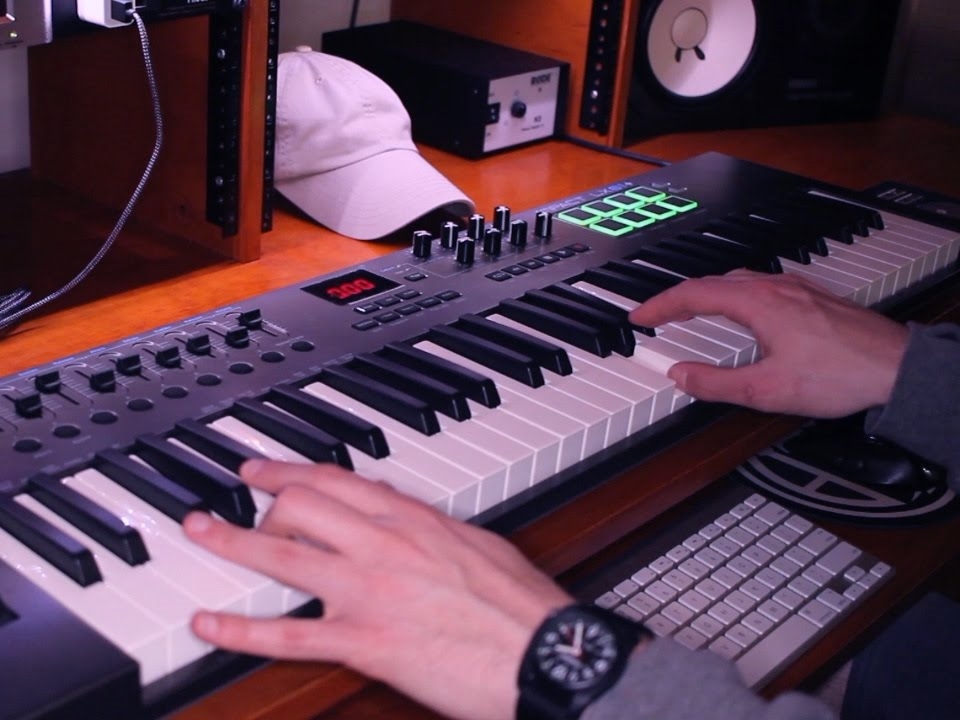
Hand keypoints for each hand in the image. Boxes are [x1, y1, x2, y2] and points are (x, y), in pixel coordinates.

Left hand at [183, 460, 571, 719]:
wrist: (542, 654)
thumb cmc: (519, 603)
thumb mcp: (475, 542)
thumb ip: (427, 523)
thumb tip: (393, 504)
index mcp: (413, 518)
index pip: (335, 479)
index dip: (288, 469)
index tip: (259, 468)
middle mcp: (383, 544)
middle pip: (300, 505)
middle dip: (259, 503)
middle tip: (231, 505)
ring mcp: (368, 592)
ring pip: (282, 555)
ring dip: (231, 541)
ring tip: (200, 532)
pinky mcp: (363, 643)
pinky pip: (287, 635)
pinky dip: (240, 629)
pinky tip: (209, 623)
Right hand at [628, 270, 908, 417]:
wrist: (898, 369)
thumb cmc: (840, 376)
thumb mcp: (767, 390)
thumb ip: (717, 383)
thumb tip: (680, 376)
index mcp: (757, 303)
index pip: (693, 295)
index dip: (660, 305)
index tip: (639, 317)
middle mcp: (775, 287)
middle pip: (713, 283)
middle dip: (680, 298)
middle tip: (659, 316)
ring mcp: (796, 289)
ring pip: (739, 281)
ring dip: (708, 294)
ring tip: (693, 312)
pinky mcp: (813, 297)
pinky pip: (761, 286)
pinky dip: (735, 295)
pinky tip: (743, 312)